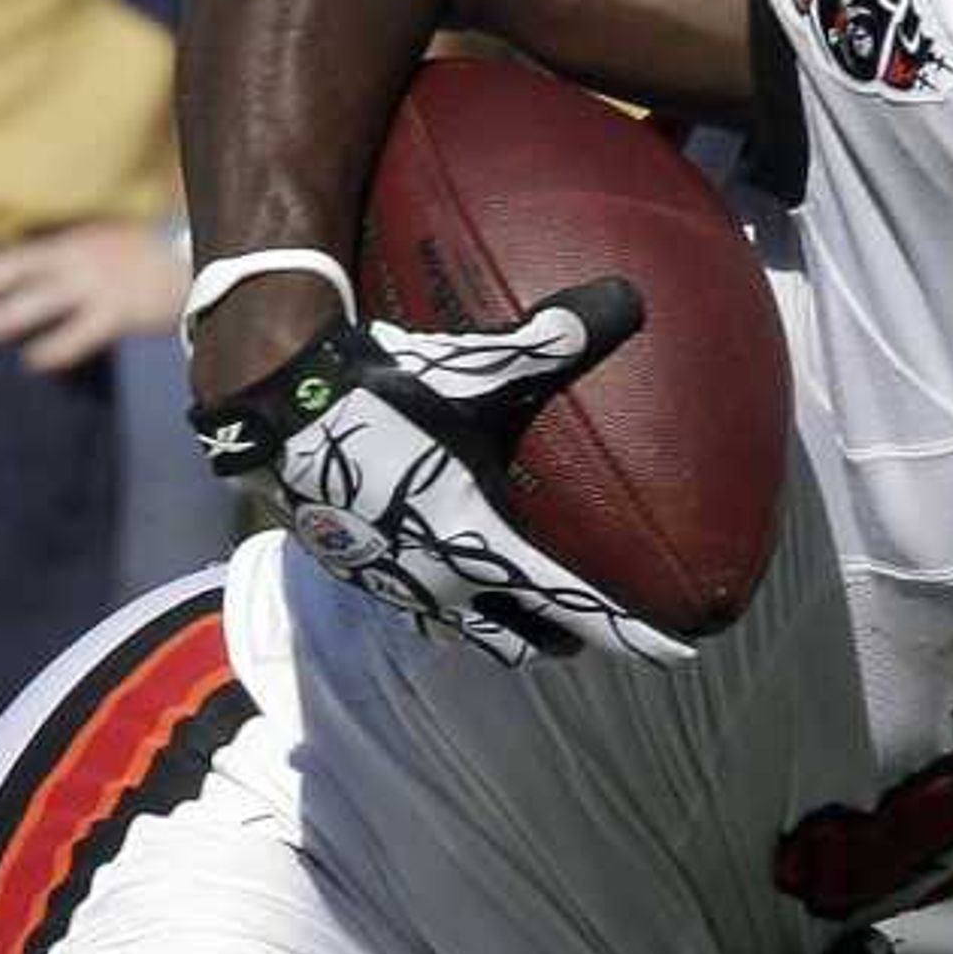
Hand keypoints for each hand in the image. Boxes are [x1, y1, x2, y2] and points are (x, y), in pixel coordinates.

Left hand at [0, 222, 189, 374]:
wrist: (196, 268)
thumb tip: (22, 289)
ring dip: (9, 315)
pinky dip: (56, 346)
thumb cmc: (142, 263)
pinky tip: (33, 362)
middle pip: (20, 271)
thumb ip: (64, 263)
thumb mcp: (100, 249)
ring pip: (44, 299)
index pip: (15, 257)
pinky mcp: (120, 310)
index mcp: (71, 243)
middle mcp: (79, 258)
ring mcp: (99, 283)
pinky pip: (81, 332)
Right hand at [190, 284, 687, 668]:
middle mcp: (441, 581)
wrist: (274, 406)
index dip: (631, 635)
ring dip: (498, 628)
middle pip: (521, 642)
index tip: (678, 655)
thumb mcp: (473, 367)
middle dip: (561, 640)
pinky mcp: (355, 571)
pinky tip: (441, 566)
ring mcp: (394, 584)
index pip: (576, 607)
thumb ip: (552, 339)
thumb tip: (628, 298)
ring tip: (518, 608)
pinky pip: (416, 605)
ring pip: (465, 634)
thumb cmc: (379, 388)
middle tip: (587, 625)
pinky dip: (445, 600)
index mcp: (481, 544)